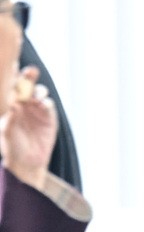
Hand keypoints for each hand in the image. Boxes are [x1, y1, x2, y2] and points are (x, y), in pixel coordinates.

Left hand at [0, 66, 56, 187]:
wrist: (27, 163)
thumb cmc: (12, 146)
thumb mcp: (6, 132)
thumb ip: (9, 119)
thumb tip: (14, 105)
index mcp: (10, 103)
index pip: (12, 85)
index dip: (13, 75)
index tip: (13, 68)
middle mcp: (24, 102)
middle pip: (27, 84)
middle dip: (29, 76)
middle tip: (30, 72)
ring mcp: (37, 108)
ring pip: (39, 92)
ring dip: (38, 90)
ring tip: (36, 95)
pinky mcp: (49, 117)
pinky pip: (49, 105)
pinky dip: (47, 102)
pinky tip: (43, 105)